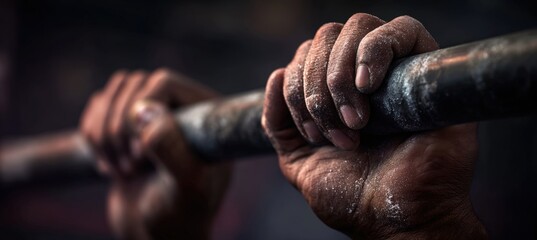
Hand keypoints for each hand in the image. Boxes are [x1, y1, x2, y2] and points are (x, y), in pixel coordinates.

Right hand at [80, 69, 230, 239]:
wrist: (157, 236)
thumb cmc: (180, 217)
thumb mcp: (184, 189)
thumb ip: (172, 149)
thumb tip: (145, 109)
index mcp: (204, 114)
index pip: (162, 82)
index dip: (142, 112)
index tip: (143, 156)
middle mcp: (181, 107)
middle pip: (132, 85)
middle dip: (121, 131)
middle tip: (134, 169)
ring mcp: (152, 114)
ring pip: (113, 93)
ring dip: (105, 135)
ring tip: (125, 171)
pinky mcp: (127, 124)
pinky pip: (98, 107)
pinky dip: (93, 138)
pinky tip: (112, 168)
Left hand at [262, 14, 485, 238]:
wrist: (397, 219)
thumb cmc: (353, 196)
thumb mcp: (299, 162)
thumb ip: (278, 124)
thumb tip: (276, 75)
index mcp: (334, 93)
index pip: (304, 55)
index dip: (297, 89)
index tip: (313, 137)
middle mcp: (362, 75)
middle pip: (326, 37)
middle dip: (316, 86)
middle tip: (336, 131)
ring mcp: (395, 69)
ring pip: (357, 27)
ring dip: (341, 74)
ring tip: (356, 120)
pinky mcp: (429, 69)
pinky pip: (405, 28)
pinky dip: (375, 51)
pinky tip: (368, 85)